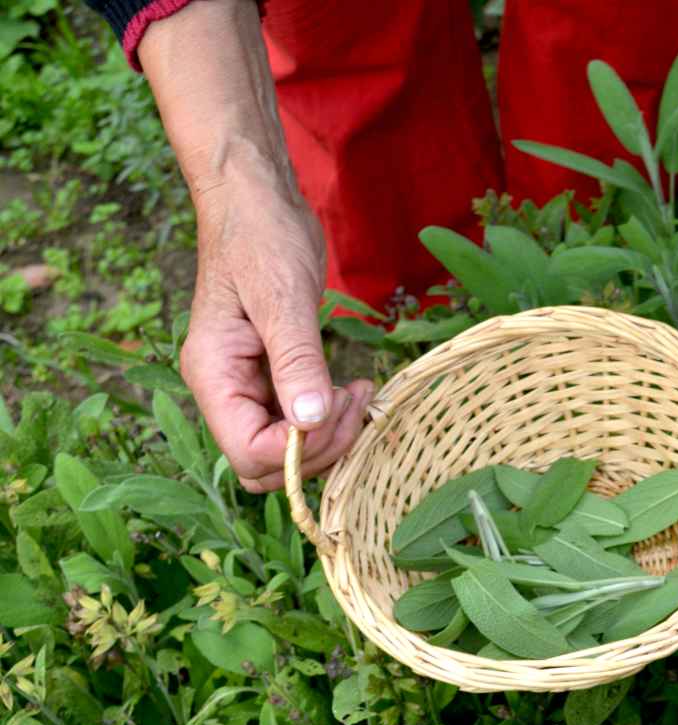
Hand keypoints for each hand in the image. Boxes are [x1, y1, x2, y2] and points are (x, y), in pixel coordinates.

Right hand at [138, 0, 370, 493]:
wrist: (259, 202)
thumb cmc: (261, 237)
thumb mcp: (282, 298)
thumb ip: (296, 361)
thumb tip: (308, 420)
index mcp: (213, 375)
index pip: (248, 452)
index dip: (300, 449)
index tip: (339, 408)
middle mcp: (225, 390)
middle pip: (267, 464)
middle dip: (318, 448)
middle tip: (356, 402)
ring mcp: (249, 387)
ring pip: (287, 451)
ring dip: (329, 438)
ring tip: (360, 394)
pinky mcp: (275, 378)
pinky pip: (301, 424)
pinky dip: (330, 420)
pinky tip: (354, 391)